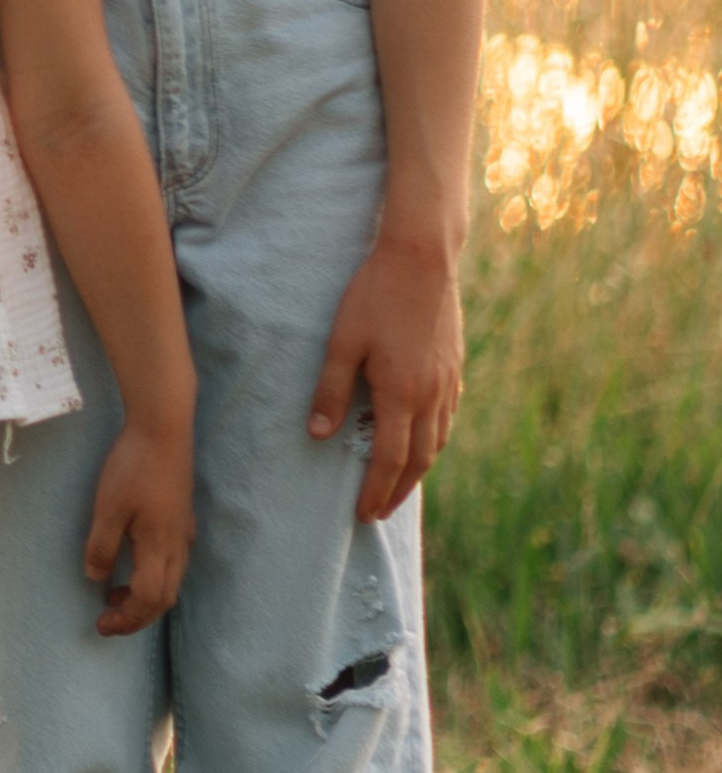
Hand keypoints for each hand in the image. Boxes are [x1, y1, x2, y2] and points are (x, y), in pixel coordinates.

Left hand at [82, 419, 193, 636]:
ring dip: (146, 598)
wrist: (163, 429)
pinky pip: (173, 563)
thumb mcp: (108, 509)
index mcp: (160, 547)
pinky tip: (135, 565)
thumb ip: (102, 547)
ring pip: (172, 581)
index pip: (148, 600)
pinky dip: (155, 578)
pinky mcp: (182, 518)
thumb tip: (96, 578)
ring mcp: (183, 532)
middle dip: (137, 616)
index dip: (126, 619)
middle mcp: (178, 545)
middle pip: (164, 598)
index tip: (101, 625)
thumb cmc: (133, 467)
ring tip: (116, 595)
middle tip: (108, 620)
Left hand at [308, 232, 462, 521]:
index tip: (364, 515)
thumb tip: (317, 435)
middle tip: (380, 512)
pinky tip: (426, 438)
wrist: (421, 258)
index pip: (389, 459)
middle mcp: (431, 395)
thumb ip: (330, 390)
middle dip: (398, 490)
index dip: (376, 490)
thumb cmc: (374, 296)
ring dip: (419, 468)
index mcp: (402, 393)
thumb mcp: (342, 342)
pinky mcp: (455, 364)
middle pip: (419, 459)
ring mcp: (448, 380)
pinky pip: (449, 415)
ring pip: (438, 440)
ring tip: (401, 485)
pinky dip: (435, 438)